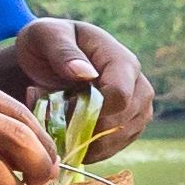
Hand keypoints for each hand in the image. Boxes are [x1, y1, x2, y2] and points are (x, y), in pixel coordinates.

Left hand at [2, 18, 152, 155]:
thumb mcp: (45, 35)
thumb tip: (86, 74)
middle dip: (86, 127)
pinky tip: (69, 135)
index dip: (91, 110)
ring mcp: (139, 109)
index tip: (63, 106)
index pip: (120, 96)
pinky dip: (90, 148)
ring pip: (120, 139)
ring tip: (60, 124)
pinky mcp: (131, 127)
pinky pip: (115, 148)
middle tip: (56, 119)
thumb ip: (63, 51)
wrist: (48, 59)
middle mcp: (140, 86)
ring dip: (86, 140)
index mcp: (122, 61)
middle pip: (122, 122)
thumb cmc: (46, 43)